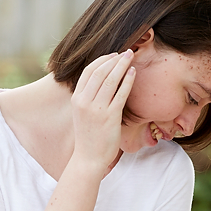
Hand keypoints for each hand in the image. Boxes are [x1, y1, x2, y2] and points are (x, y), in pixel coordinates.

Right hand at [71, 51, 135, 173]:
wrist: (88, 159)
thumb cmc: (88, 137)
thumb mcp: (82, 114)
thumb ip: (88, 98)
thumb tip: (100, 83)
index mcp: (76, 98)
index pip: (89, 71)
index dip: (102, 60)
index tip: (113, 55)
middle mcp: (85, 101)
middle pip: (100, 71)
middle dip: (114, 59)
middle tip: (126, 52)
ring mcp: (97, 109)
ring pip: (111, 79)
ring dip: (122, 65)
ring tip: (131, 57)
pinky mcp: (110, 117)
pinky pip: (121, 94)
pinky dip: (127, 81)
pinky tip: (133, 73)